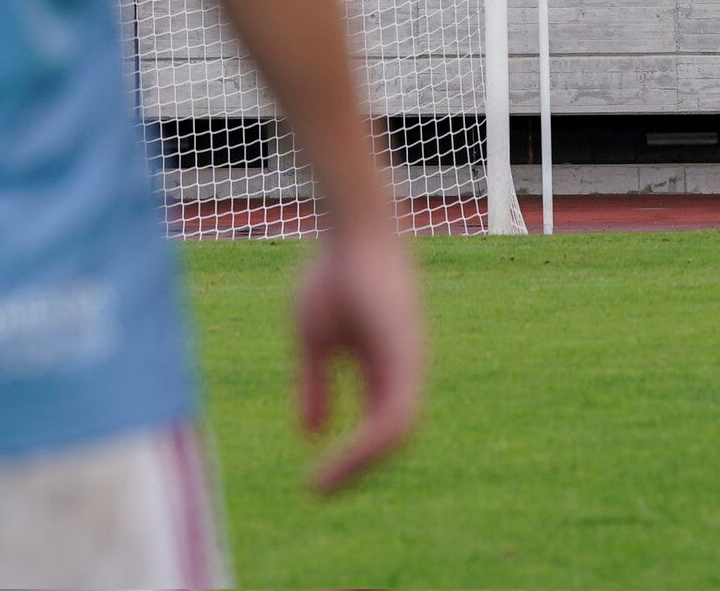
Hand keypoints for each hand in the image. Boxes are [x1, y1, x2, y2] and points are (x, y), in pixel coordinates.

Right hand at [295, 226, 424, 491]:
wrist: (350, 228)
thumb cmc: (333, 272)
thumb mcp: (314, 340)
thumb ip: (314, 386)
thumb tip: (309, 434)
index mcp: (384, 364)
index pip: (376, 424)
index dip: (350, 455)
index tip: (316, 480)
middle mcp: (403, 368)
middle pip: (390, 436)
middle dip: (356, 468)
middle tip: (321, 491)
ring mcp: (410, 362)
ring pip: (397, 433)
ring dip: (361, 464)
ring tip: (326, 484)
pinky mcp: (408, 357)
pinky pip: (396, 416)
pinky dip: (371, 443)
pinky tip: (344, 455)